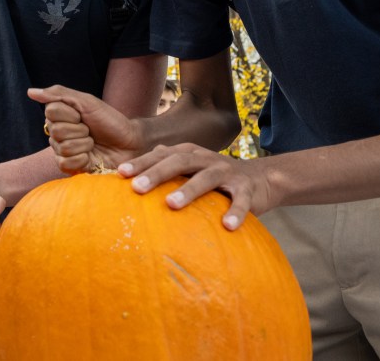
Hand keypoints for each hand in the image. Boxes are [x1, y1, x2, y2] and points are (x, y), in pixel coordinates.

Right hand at [28, 85, 146, 172]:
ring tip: (93, 144)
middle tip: (91, 131)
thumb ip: (59, 94)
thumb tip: (30, 92)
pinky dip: (82, 159)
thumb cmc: (110, 120)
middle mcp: (58, 134)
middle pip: (56, 131)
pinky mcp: (70, 168)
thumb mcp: (87, 102)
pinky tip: (90, 157)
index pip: (51, 112)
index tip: (83, 115)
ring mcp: (63, 151)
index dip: (71, 114)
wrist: (129, 143)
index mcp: (60, 116)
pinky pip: (65, 163)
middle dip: (80, 130)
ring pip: (63, 147)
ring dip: (84, 144)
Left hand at [119, 142, 269, 229]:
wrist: (260, 179)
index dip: (141, 163)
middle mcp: (206, 159)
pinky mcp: (247, 190)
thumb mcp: (189, 168)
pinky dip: (235, 212)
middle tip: (137, 188)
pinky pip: (241, 201)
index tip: (120, 174)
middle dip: (157, 173)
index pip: (161, 155)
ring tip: (171, 204)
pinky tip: (227, 226)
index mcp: (189, 153)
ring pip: (206, 178)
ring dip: (189, 191)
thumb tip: (129, 170)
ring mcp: (227, 172)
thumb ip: (164, 166)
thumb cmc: (213, 177)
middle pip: (179, 161)